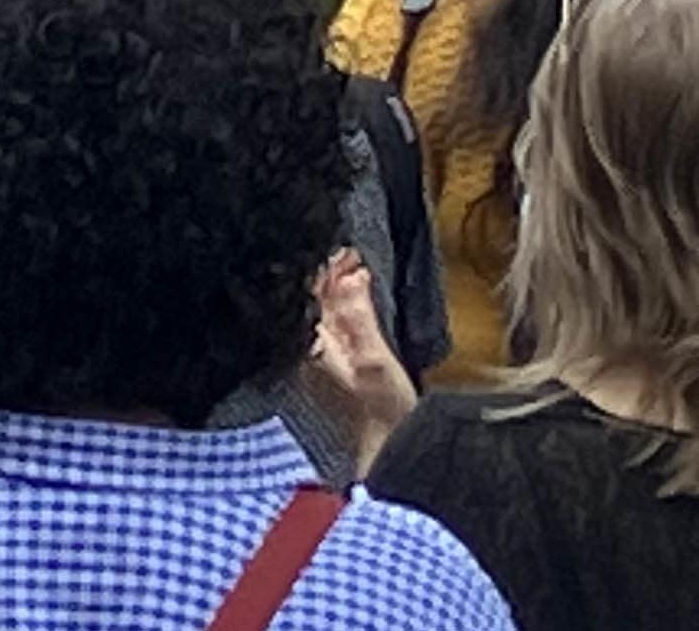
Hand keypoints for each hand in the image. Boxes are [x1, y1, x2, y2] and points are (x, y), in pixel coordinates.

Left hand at [305, 251, 416, 475]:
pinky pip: (336, 323)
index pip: (306, 296)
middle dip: (329, 273)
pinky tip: (359, 292)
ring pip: (324, 311)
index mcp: (312, 347)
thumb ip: (360, 319)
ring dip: (339, 286)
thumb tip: (351, 278)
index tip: (341, 249)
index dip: (322, 269)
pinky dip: (345, 304)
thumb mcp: (374, 361)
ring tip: (356, 264)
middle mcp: (310, 350)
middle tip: (351, 252)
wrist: (391, 449)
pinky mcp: (338, 363)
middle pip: (312, 301)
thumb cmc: (382, 412)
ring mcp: (324, 357)